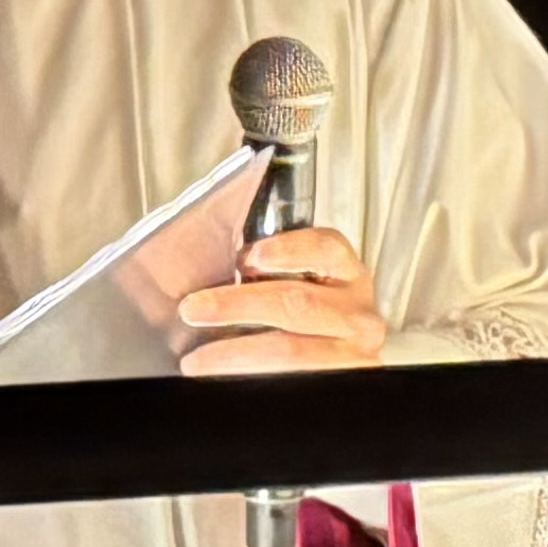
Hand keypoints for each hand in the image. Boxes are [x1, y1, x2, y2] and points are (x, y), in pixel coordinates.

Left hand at [177, 223, 389, 375]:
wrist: (217, 355)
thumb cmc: (230, 298)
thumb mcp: (239, 243)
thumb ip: (248, 206)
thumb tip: (250, 162)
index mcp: (341, 270)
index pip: (327, 249)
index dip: (288, 250)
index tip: (248, 258)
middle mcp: (353, 312)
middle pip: (299, 304)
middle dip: (239, 305)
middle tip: (193, 310)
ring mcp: (349, 355)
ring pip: (291, 352)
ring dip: (234, 353)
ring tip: (195, 359)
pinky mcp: (333, 385)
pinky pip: (291, 381)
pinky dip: (248, 377)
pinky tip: (219, 377)